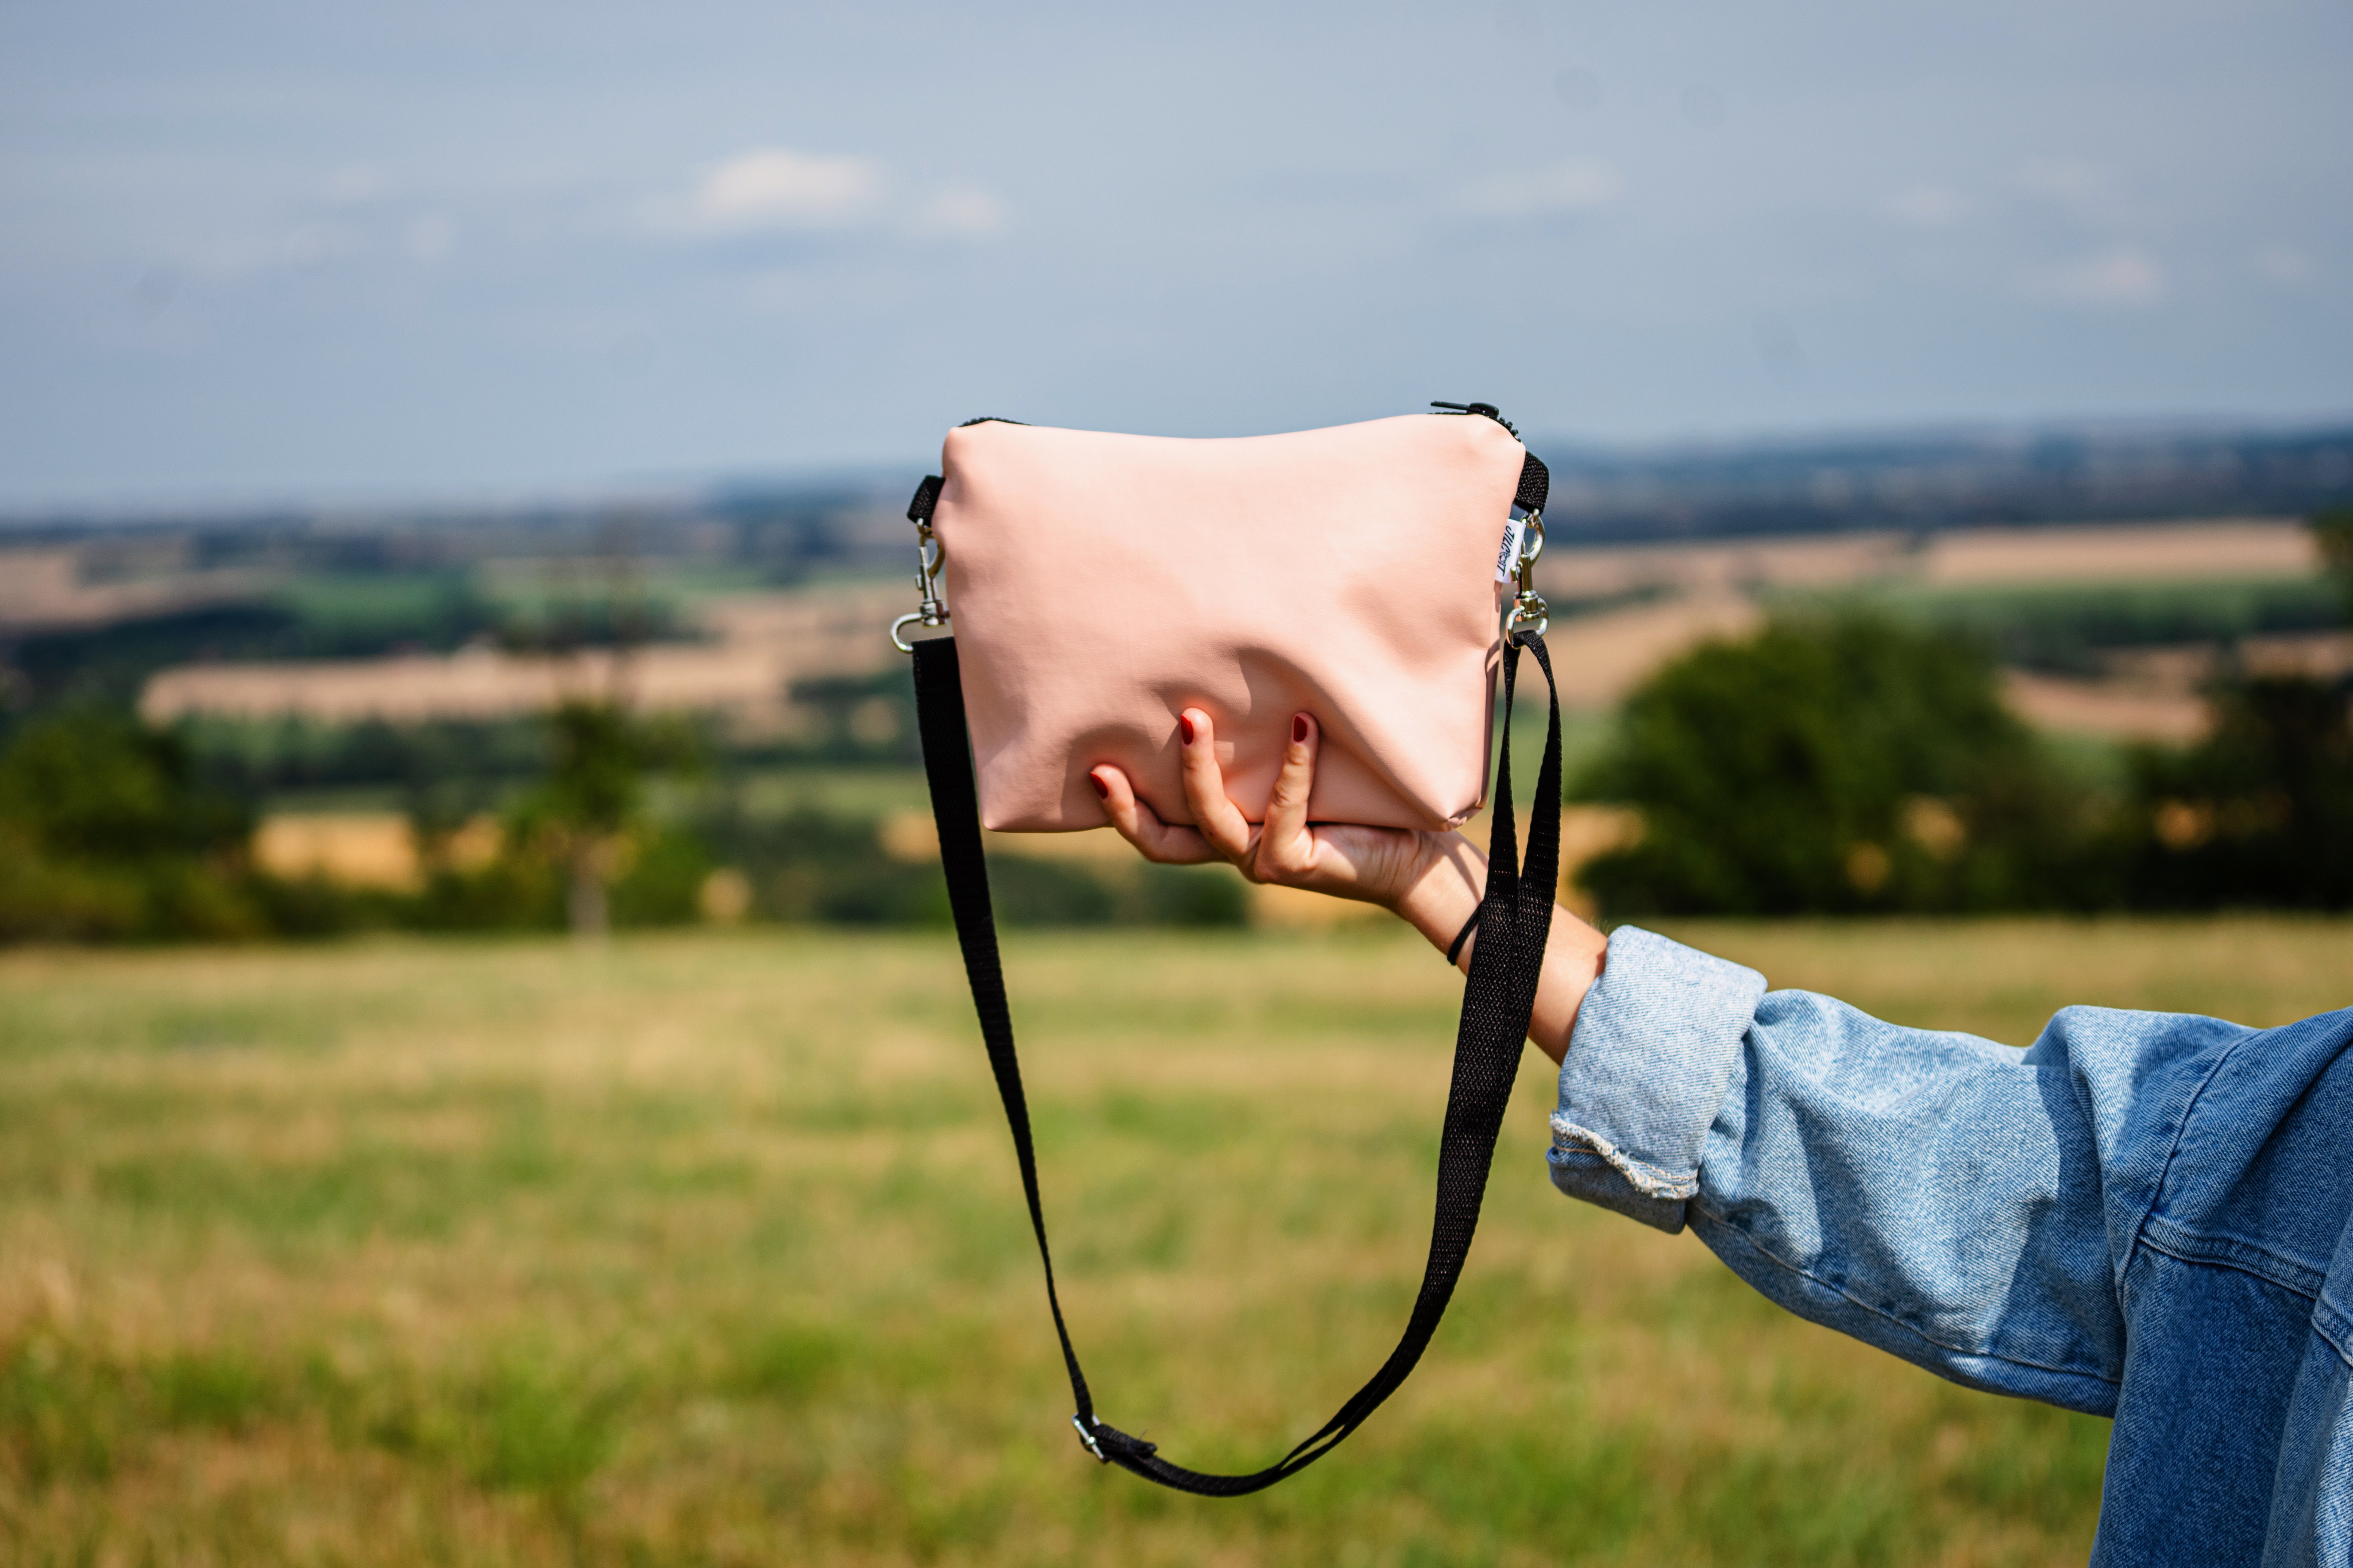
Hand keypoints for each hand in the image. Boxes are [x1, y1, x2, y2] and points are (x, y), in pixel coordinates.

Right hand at [1089, 709, 1448, 911]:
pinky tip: (1303, 723)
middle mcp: (1237, 851)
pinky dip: (1292, 763)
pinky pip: (1283, 808)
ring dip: (1198, 768)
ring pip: (1213, 820)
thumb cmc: (1361, 801)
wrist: (1417, 852)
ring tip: (1193, 717)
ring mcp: (1262, 861)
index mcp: (1229, 832)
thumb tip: (1247, 666)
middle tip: (1108, 758)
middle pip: (1165, 840)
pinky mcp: (1296, 864)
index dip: (1120, 809)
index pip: (1160, 831)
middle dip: (1130, 803)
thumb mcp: (1301, 767)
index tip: (1091, 767)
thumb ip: (1266, 743)